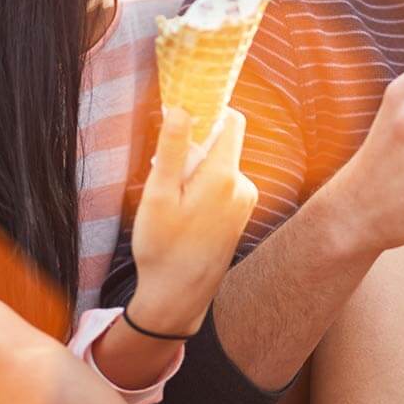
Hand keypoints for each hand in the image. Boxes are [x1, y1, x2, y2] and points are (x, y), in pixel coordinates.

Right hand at [127, 106, 257, 334]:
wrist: (179, 296)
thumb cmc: (163, 247)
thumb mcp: (159, 196)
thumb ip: (173, 149)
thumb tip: (181, 108)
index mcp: (224, 176)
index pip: (231, 121)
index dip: (209, 109)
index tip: (183, 112)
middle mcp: (243, 185)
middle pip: (222, 143)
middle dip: (194, 147)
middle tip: (164, 171)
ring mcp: (245, 201)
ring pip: (220, 165)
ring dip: (196, 170)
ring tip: (172, 200)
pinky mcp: (241, 213)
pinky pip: (223, 185)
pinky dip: (203, 187)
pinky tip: (184, 212)